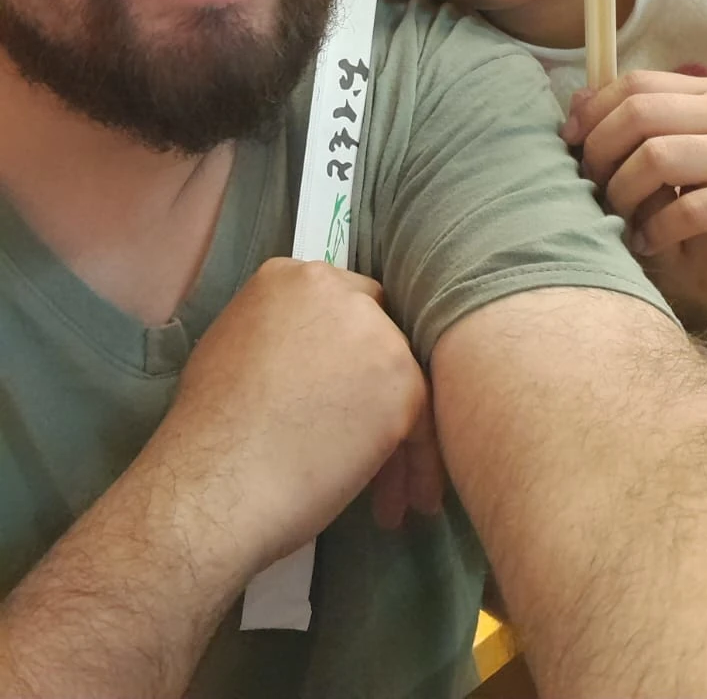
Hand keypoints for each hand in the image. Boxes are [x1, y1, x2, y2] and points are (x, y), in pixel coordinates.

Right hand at [158, 258, 434, 584]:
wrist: (217, 480)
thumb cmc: (209, 431)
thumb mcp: (234, 346)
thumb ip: (281, 335)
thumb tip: (308, 358)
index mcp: (289, 277)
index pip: (342, 303)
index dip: (346, 353)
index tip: (343, 394)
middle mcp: (339, 291)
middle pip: (381, 335)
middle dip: (377, 390)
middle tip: (365, 441)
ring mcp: (376, 333)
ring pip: (406, 381)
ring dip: (400, 438)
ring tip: (385, 495)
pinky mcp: (403, 382)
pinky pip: (425, 425)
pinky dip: (419, 465)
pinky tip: (400, 502)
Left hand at [563, 72, 706, 325]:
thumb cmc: (699, 205)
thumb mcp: (663, 159)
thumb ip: (629, 125)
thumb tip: (577, 97)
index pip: (639, 84)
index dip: (595, 109)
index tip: (570, 138)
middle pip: (640, 112)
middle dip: (601, 149)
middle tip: (593, 186)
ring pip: (657, 156)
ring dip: (624, 191)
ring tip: (619, 218)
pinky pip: (688, 209)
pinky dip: (656, 229)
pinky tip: (646, 242)